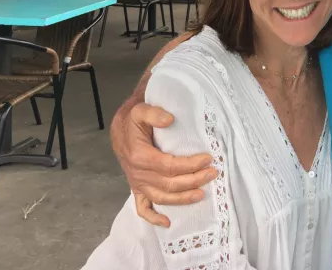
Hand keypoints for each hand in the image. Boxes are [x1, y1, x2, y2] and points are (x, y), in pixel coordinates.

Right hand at [111, 102, 216, 227]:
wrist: (120, 129)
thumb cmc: (133, 120)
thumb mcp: (140, 109)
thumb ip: (154, 113)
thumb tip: (170, 120)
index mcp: (140, 156)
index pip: (169, 166)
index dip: (190, 164)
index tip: (208, 159)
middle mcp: (138, 173)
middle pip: (169, 184)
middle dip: (193, 180)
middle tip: (212, 173)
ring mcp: (137, 183)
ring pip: (161, 198)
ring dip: (182, 199)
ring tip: (201, 194)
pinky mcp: (137, 188)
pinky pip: (142, 208)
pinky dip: (153, 218)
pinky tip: (167, 223)